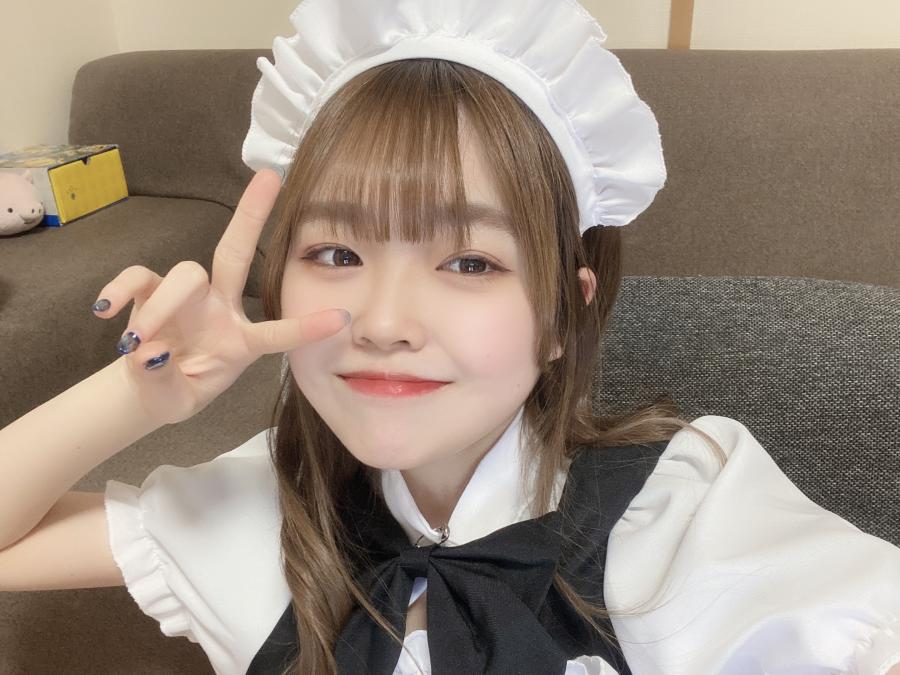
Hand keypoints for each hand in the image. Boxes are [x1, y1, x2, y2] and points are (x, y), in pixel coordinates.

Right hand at [92, 169, 349, 426]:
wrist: (148, 389)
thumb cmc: (179, 390)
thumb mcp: (178, 402)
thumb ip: (163, 382)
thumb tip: (147, 351)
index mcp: (241, 341)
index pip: (276, 333)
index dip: (305, 327)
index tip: (343, 318)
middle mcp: (220, 308)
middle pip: (236, 254)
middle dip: (251, 215)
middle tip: (270, 175)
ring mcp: (186, 296)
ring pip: (183, 273)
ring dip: (159, 308)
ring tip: (136, 344)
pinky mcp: (149, 290)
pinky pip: (138, 275)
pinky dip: (119, 290)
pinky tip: (105, 312)